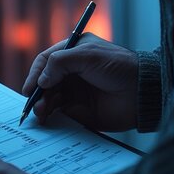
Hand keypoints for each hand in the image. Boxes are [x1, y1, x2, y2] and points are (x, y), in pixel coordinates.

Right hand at [22, 33, 137, 130]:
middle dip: (37, 92)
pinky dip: (51, 117)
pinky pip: (59, 114)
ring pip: (49, 99)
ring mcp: (75, 92)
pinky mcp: (80, 111)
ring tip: (42, 113)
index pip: (46, 61)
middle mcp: (71, 72)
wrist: (142, 92)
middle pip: (44, 82)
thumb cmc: (119, 67)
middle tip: (35, 104)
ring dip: (42, 105)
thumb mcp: (88, 55)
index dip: (35, 74)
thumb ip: (60, 62)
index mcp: (73, 53)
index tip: (30, 88)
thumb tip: (41, 80)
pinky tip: (48, 120)